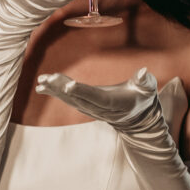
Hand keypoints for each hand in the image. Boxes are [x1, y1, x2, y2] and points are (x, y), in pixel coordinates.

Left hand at [36, 66, 160, 132]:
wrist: (136, 117)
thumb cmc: (142, 97)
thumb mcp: (147, 89)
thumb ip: (145, 81)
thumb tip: (144, 72)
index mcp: (115, 103)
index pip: (97, 97)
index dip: (83, 92)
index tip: (69, 86)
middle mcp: (100, 109)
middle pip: (79, 99)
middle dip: (62, 89)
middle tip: (48, 78)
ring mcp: (91, 109)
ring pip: (71, 100)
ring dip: (55, 90)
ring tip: (41, 81)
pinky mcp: (85, 106)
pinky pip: (68, 99)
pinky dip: (55, 92)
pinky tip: (42, 86)